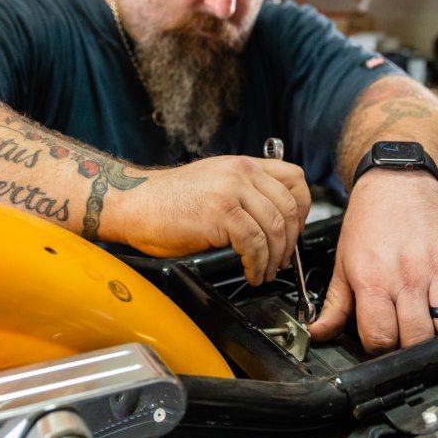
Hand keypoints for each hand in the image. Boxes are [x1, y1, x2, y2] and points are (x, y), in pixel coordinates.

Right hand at [121, 156, 310, 285]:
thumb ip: (244, 191)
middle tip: (282, 259)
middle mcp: (241, 173)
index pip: (294, 178)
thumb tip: (272, 221)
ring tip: (264, 272)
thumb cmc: (168, 200)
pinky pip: (254, 243)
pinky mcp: (220, 214)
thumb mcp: (213, 181)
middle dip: (291, 241)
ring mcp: (231, 191)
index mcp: (243, 164)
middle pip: (289, 207)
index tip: (296, 230)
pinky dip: (257, 264)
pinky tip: (250, 272)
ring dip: (274, 258)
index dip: (303, 208)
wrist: (134, 203)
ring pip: (275, 228)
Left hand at [309, 170, 437, 353]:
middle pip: (418, 338)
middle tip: (405, 330)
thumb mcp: (343, 263)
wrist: (398, 182)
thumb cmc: (369, 222)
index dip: (379, 347)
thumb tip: (319, 333)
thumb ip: (335, 304)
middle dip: (410, 343)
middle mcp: (408, 276)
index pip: (381, 338)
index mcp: (374, 280)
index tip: (381, 340)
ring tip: (426, 313)